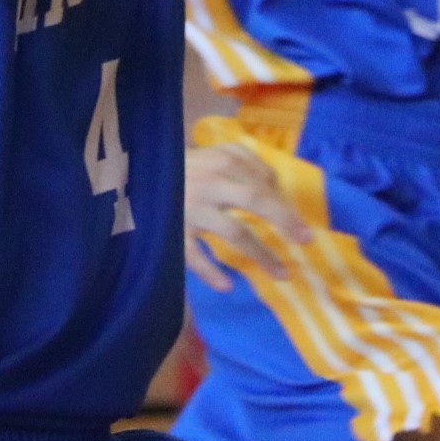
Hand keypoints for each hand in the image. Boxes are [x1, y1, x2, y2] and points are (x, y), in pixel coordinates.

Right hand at [184, 143, 312, 290]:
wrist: (134, 174)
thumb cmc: (183, 168)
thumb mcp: (214, 154)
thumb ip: (245, 163)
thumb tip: (276, 188)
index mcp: (221, 161)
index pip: (264, 184)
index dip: (286, 206)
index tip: (302, 229)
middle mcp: (210, 182)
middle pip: (255, 200)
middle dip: (284, 221)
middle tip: (305, 241)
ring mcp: (192, 208)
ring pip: (234, 231)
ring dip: (261, 254)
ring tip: (281, 274)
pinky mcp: (173, 230)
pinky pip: (194, 255)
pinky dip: (210, 272)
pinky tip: (227, 286)